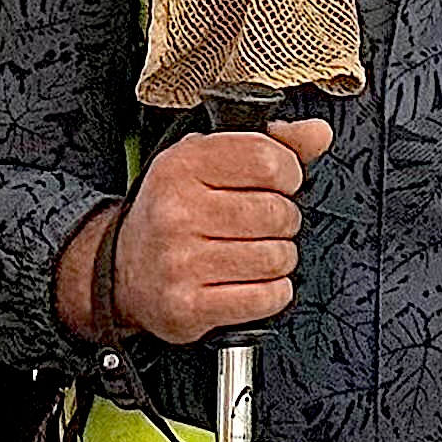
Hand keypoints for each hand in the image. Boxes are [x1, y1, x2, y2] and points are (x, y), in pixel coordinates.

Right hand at [101, 118, 335, 343]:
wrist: (123, 270)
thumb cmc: (174, 211)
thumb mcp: (208, 161)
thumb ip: (269, 143)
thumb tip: (318, 133)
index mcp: (182, 165)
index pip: (267, 160)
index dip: (289, 173)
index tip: (281, 182)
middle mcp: (177, 212)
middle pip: (278, 213)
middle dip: (284, 220)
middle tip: (265, 224)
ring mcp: (181, 262)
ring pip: (277, 258)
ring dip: (280, 258)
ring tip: (256, 252)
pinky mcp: (189, 307)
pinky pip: (266, 298)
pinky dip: (273, 292)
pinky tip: (252, 281)